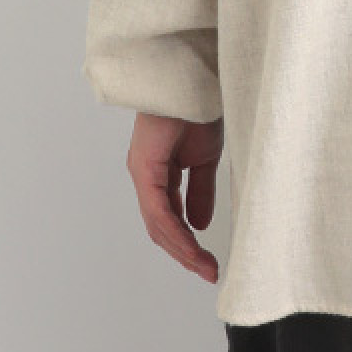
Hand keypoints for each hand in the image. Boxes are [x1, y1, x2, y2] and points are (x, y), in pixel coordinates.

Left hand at [125, 112, 223, 283]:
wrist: (193, 80)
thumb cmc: (197, 109)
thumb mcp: (204, 159)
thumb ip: (201, 191)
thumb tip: (200, 224)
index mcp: (158, 173)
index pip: (169, 218)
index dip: (187, 242)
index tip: (208, 262)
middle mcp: (145, 176)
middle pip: (160, 228)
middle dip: (184, 253)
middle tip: (208, 271)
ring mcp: (142, 173)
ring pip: (157, 224)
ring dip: (181, 249)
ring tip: (204, 266)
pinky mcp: (145, 169)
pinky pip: (159, 210)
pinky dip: (176, 231)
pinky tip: (192, 245)